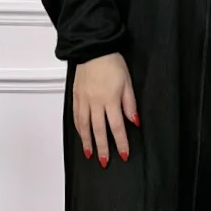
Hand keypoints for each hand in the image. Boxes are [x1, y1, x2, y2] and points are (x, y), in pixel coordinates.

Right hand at [73, 52, 138, 166]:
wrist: (92, 48)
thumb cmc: (111, 62)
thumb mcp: (127, 82)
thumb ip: (130, 103)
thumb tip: (134, 121)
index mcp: (111, 99)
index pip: (117, 127)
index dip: (121, 143)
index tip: (123, 154)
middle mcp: (95, 102)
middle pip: (99, 131)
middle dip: (103, 148)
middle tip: (104, 162)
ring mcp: (84, 100)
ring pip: (84, 126)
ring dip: (87, 141)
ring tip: (90, 154)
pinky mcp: (76, 96)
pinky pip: (76, 116)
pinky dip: (78, 128)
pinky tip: (81, 135)